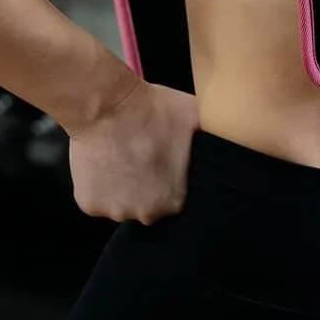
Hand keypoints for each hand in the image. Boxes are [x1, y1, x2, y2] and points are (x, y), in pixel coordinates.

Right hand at [67, 79, 200, 224]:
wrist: (108, 104)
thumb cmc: (156, 110)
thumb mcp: (196, 120)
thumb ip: (213, 142)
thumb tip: (231, 146)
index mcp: (173, 201)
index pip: (175, 200)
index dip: (171, 179)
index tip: (166, 161)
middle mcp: (144, 215)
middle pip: (147, 205)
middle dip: (148, 187)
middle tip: (144, 156)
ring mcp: (113, 211)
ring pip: (122, 203)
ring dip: (123, 187)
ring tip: (124, 155)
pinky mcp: (87, 204)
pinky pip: (98, 198)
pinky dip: (100, 185)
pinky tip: (106, 160)